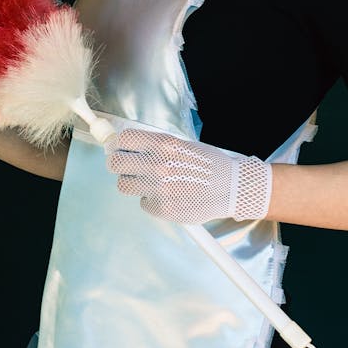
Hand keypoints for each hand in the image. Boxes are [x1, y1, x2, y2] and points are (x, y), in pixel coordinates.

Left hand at [104, 128, 272, 223]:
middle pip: (115, 163)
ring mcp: (158, 188)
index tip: (119, 147)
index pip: (123, 139)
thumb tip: (127, 146)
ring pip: (124, 185)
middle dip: (118, 163)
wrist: (232, 188)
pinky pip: (143, 202)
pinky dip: (152, 199)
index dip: (119, 143)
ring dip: (133, 182)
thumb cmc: (210, 164)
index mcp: (162, 144)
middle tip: (126, 165)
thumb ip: (156, 146)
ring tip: (150, 181)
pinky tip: (169, 195)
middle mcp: (157, 165)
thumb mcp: (183, 145)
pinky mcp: (162, 208)